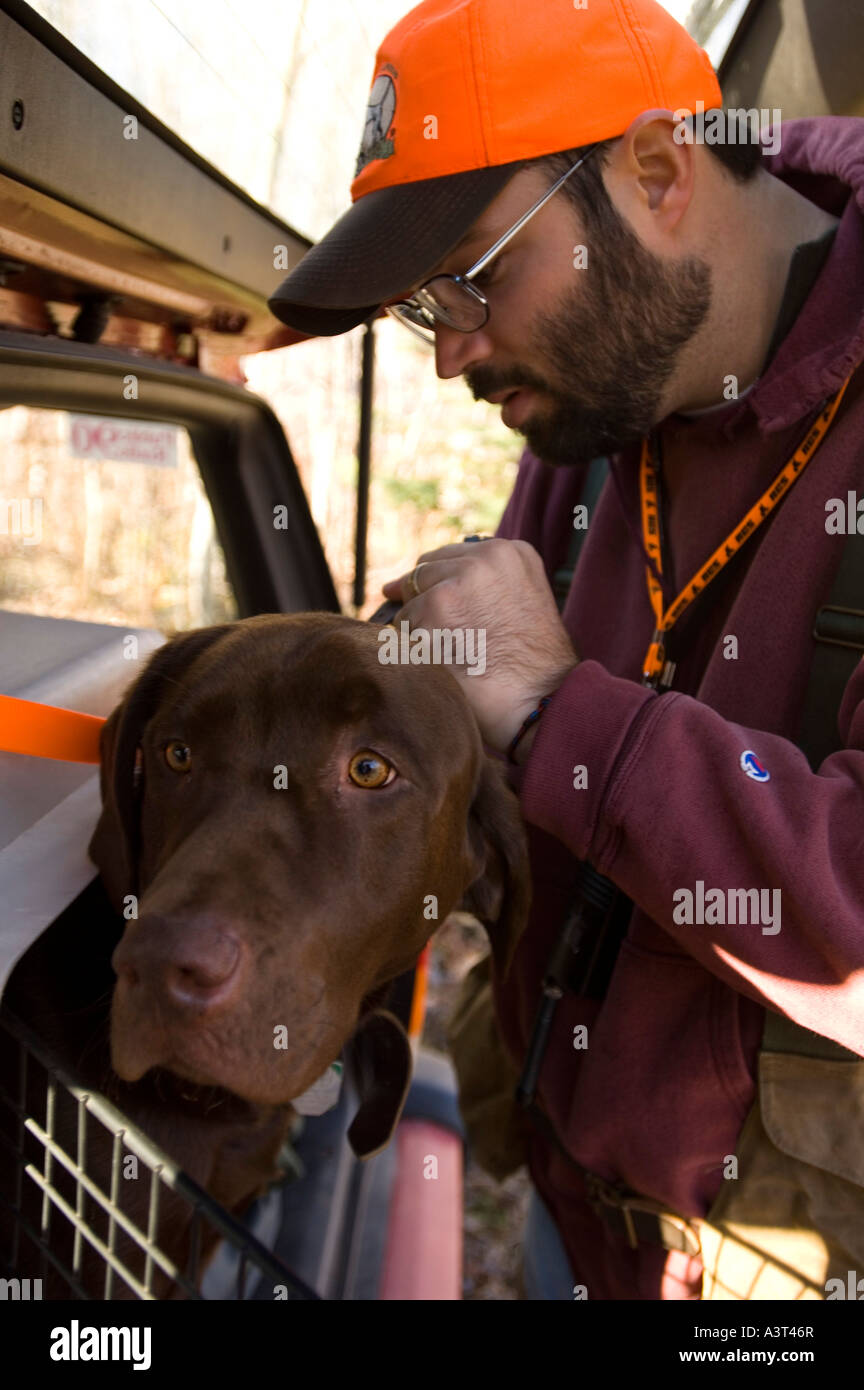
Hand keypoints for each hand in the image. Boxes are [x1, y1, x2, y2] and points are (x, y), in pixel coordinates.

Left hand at [381, 538, 578, 752]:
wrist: (541, 703)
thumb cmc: (533, 666)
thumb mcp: (524, 601)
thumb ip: (485, 583)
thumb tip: (412, 582)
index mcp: (509, 553)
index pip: (449, 558)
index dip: (438, 587)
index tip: (440, 611)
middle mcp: (481, 561)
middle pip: (423, 576)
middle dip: (424, 608)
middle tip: (449, 643)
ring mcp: (454, 585)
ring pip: (408, 605)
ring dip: (419, 634)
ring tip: (456, 661)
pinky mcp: (431, 614)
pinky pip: (399, 633)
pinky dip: (413, 656)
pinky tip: (444, 670)